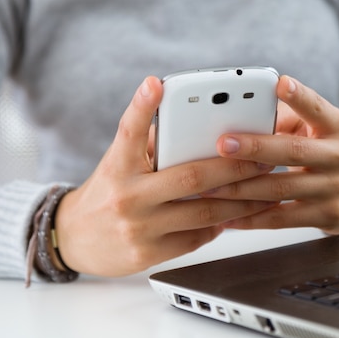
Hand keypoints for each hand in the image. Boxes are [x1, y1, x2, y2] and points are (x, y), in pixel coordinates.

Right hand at [54, 77, 276, 275]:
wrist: (74, 240)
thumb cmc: (106, 193)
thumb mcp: (118, 165)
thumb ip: (148, 147)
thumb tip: (196, 129)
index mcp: (117, 167)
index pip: (128, 132)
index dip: (142, 106)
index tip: (156, 83)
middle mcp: (127, 196)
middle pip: (191, 177)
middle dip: (234, 167)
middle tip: (263, 157)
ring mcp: (139, 228)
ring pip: (204, 211)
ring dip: (241, 200)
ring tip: (265, 189)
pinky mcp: (149, 254)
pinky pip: (197, 237)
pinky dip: (220, 224)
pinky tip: (238, 214)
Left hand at [202, 75, 338, 233]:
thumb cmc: (323, 152)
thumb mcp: (316, 129)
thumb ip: (284, 119)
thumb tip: (242, 113)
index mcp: (336, 126)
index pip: (317, 108)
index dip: (300, 96)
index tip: (280, 84)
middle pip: (294, 151)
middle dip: (255, 148)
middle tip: (223, 144)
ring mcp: (335, 188)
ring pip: (282, 188)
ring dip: (242, 188)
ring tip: (211, 186)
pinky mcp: (327, 215)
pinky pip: (282, 218)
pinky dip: (252, 219)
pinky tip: (227, 216)